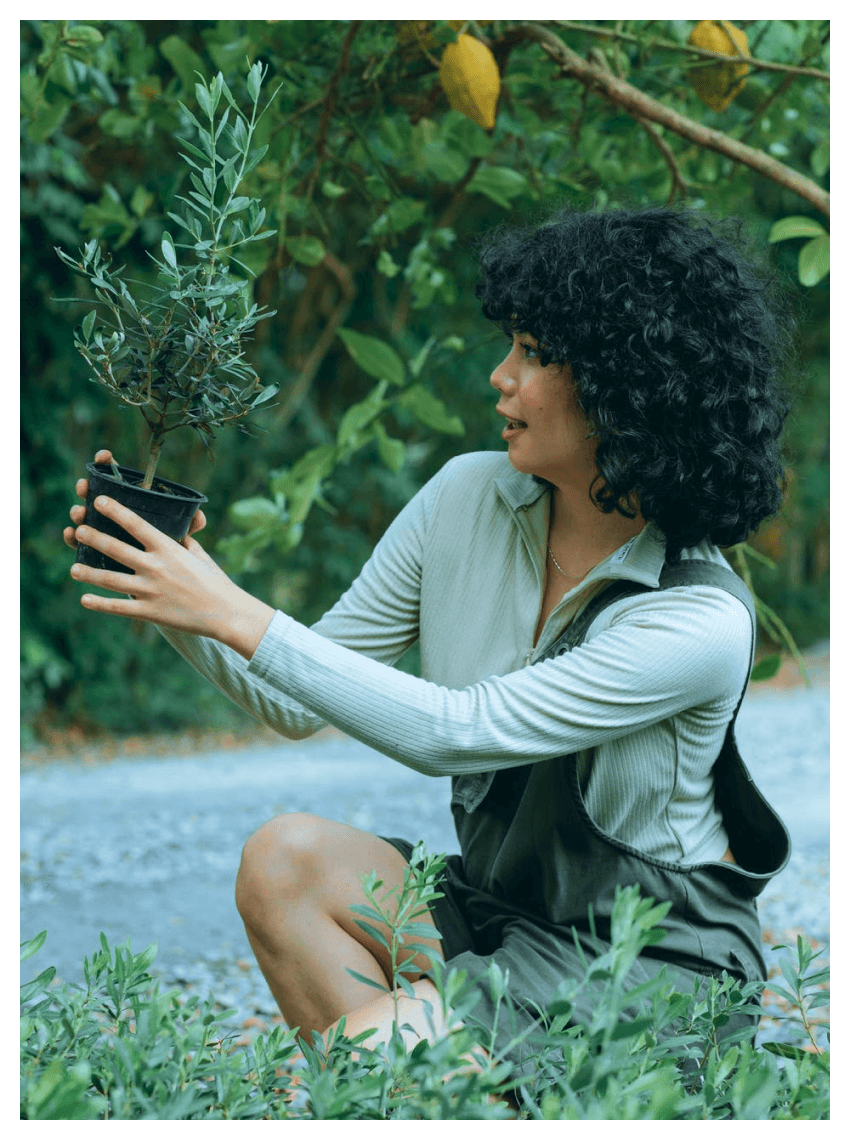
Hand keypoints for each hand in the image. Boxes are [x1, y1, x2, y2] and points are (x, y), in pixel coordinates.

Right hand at [63, 449, 206, 551]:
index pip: (117, 476)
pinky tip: (69, 534)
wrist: (162, 581)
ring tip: (78, 512)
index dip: (108, 463)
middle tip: (83, 485)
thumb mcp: (179, 537)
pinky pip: (78, 542)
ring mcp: (101, 531)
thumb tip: (200, 518)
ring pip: (84, 516)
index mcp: (133, 502)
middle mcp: (113, 514)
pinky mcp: (93, 551)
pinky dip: (71, 537)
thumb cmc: (170, 553)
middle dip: (87, 487)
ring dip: (78, 512)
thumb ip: (189, 526)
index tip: (104, 456)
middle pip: (95, 494)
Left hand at [65, 450, 273, 656]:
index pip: (136, 524)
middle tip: (78, 529)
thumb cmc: (215, 581)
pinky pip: (119, 607)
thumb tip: (178, 530)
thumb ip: (183, 542)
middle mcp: (156, 566)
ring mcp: (151, 590)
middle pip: (116, 548)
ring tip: (73, 568)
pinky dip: (100, 604)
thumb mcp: (199, 555)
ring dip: (89, 573)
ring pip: (111, 579)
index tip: (98, 501)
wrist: (226, 612)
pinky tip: (84, 600)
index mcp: (168, 549)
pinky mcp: (150, 612)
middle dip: (93, 538)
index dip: (114, 511)